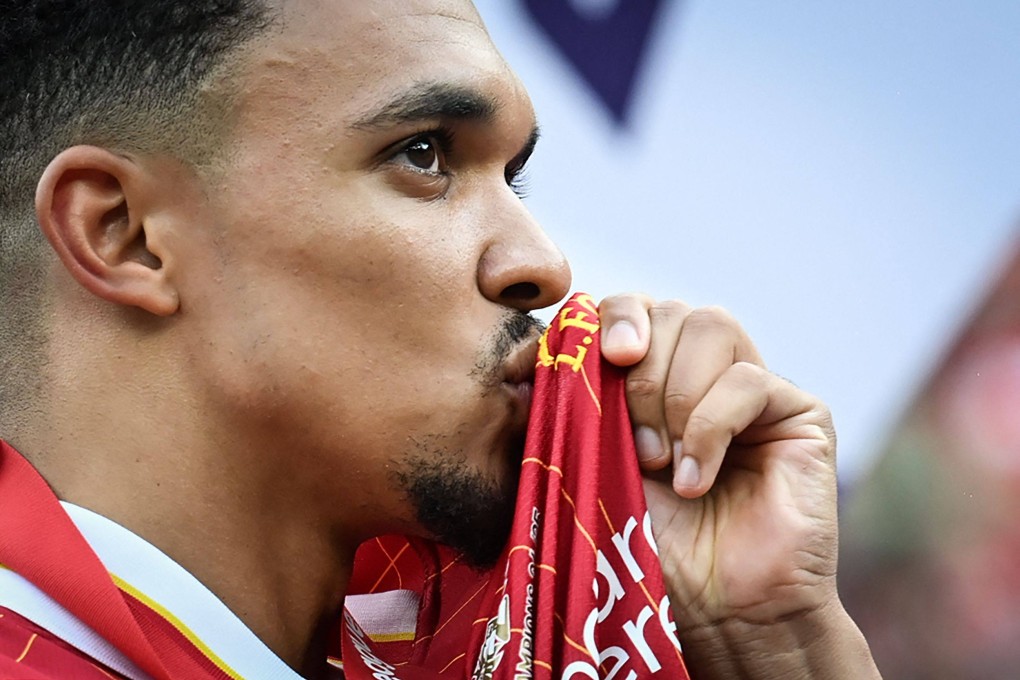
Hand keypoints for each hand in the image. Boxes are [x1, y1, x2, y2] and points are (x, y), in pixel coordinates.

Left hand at [599, 294, 879, 679]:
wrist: (714, 608)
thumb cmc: (649, 545)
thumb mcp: (593, 464)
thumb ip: (571, 407)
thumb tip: (532, 360)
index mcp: (651, 374)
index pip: (632, 306)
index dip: (615, 316)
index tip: (607, 356)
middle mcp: (702, 371)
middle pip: (670, 310)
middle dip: (640, 376)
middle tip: (638, 449)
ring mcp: (751, 388)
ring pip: (711, 327)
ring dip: (676, 397)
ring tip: (664, 463)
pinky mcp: (798, 412)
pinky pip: (747, 380)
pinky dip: (710, 428)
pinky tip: (696, 479)